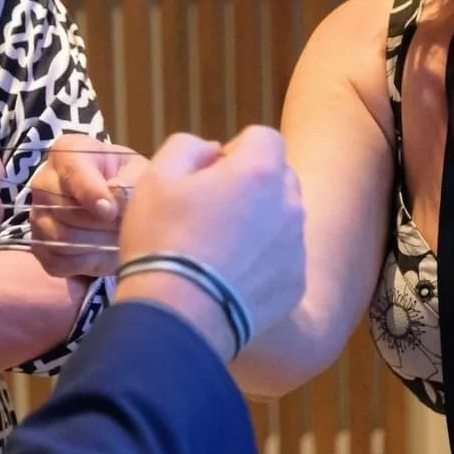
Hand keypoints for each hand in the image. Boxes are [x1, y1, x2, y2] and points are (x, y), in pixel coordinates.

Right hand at [28, 134, 146, 277]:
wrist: (123, 210)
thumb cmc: (130, 183)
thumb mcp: (139, 176)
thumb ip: (130, 185)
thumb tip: (112, 204)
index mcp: (68, 152)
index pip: (72, 170)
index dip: (91, 193)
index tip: (111, 211)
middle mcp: (44, 180)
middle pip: (65, 209)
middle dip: (101, 224)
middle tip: (125, 226)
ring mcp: (38, 214)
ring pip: (62, 238)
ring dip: (97, 244)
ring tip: (117, 238)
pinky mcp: (39, 245)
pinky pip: (58, 261)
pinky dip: (86, 263)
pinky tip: (102, 252)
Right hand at [114, 127, 305, 358]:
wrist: (179, 315)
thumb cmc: (163, 240)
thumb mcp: (156, 177)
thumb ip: (187, 147)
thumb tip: (212, 150)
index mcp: (259, 169)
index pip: (263, 137)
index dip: (235, 150)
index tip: (210, 175)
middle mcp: (289, 203)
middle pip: (278, 178)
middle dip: (252, 185)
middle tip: (213, 212)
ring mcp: (296, 246)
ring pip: (283, 219)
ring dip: (259, 224)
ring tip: (221, 250)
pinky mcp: (296, 283)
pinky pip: (283, 259)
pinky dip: (264, 263)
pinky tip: (231, 279)